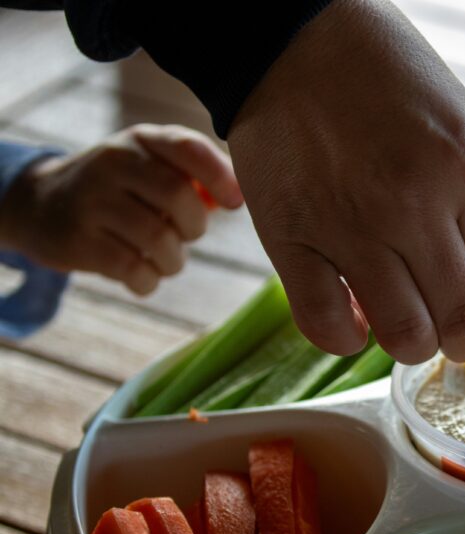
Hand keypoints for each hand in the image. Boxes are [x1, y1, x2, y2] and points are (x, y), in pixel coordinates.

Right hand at [0, 124, 242, 294]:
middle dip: (195, 227)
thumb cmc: (121, 188)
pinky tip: (144, 276)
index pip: (188, 147)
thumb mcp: (151, 165)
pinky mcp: (77, 241)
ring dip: (173, 260)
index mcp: (140, 140)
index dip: (221, 176)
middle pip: (179, 197)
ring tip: (165, 259)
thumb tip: (240, 195)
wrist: (43, 205)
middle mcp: (112, 163)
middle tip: (185, 235)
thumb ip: (198, 173)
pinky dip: (149, 281)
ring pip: (159, 239)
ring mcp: (91, 201)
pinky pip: (133, 269)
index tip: (235, 203)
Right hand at [227, 0, 464, 363]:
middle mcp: (413, 204)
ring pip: (404, 337)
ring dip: (413, 344)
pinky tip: (354, 319)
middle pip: (463, 324)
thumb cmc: (388, 80)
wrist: (295, 38)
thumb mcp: (461, 126)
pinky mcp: (290, 238)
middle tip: (454, 328)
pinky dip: (346, 340)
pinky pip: (326, 327)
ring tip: (407, 322)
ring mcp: (349, 225)